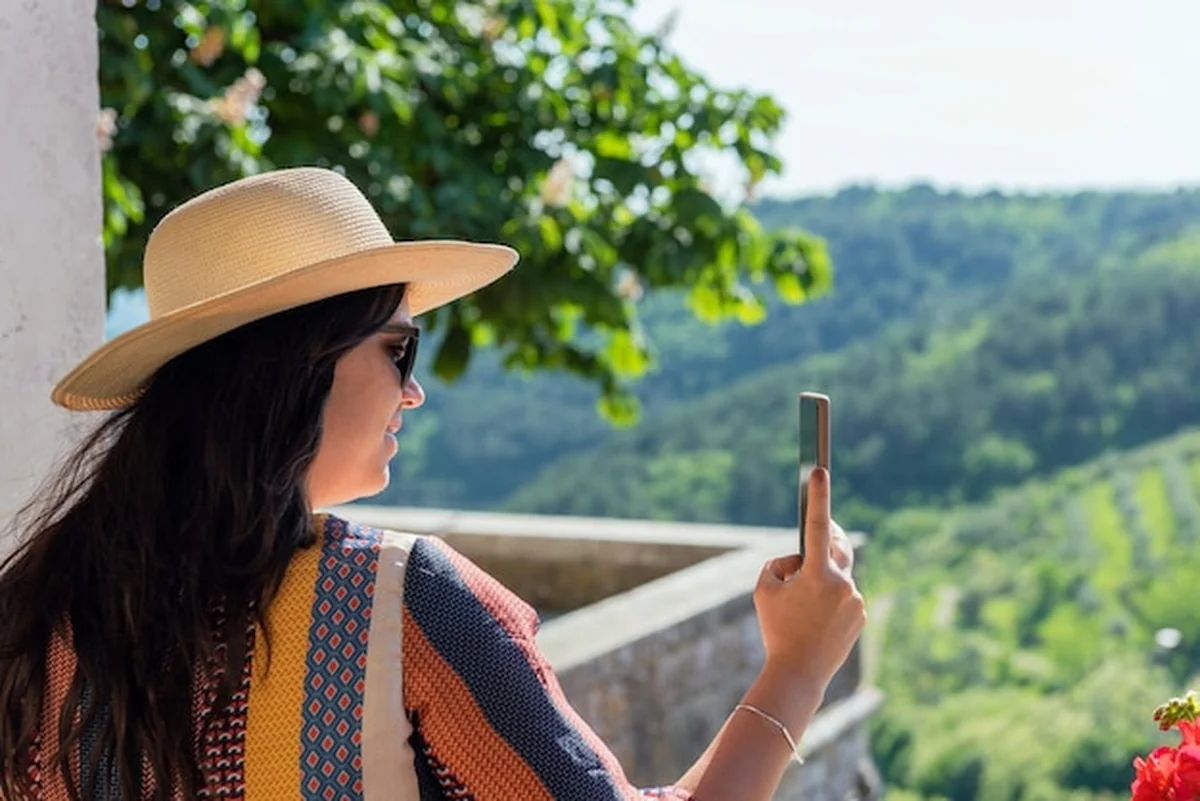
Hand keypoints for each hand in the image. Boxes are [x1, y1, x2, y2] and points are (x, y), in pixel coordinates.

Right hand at [752, 467, 865, 690]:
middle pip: (836, 546)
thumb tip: (798, 559)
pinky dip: (831, 598)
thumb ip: (779, 564)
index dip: (819, 496)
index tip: (819, 470)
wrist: (799, 673)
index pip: (818, 526)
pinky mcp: (861, 616)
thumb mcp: (764, 590)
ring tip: (802, 603)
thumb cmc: (776, 629)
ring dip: (822, 577)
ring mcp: (855, 600)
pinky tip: (816, 617)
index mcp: (817, 575)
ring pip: (838, 574)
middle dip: (826, 538)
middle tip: (817, 534)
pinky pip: (844, 595)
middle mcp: (843, 584)